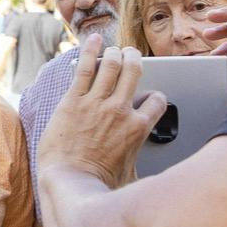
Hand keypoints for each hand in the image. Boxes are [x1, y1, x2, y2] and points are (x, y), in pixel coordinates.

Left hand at [38, 35, 162, 189]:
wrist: (69, 183)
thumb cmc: (98, 185)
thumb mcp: (132, 175)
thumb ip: (141, 163)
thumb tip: (148, 175)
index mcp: (137, 128)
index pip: (157, 101)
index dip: (155, 97)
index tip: (149, 97)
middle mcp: (120, 111)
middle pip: (134, 72)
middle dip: (135, 59)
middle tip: (132, 55)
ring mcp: (96, 103)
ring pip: (112, 65)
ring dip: (115, 53)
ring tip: (113, 49)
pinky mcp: (73, 100)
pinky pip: (85, 68)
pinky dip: (91, 51)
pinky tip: (93, 41)